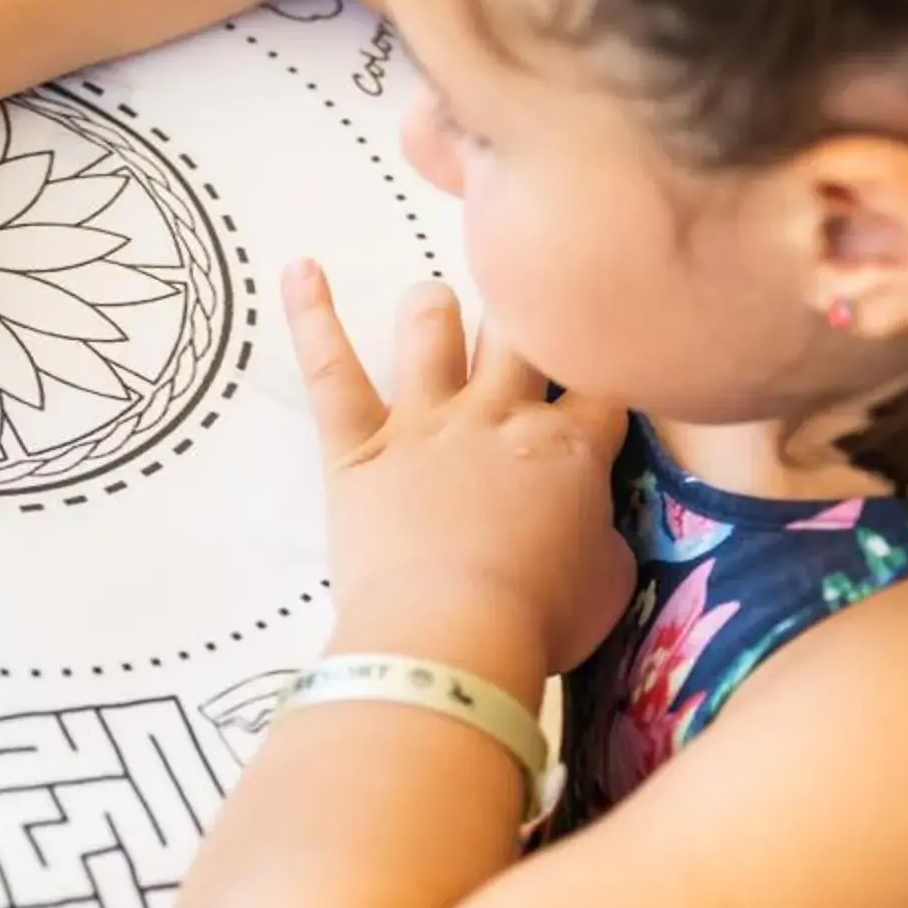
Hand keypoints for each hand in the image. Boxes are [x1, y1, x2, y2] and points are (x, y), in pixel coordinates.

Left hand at [285, 264, 632, 699]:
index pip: (602, 377)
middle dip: (526, 309)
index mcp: (571, 446)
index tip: (606, 354)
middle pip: (520, 329)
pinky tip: (298, 268)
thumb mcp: (608, 578)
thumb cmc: (538, 621)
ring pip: (432, 328)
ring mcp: (425, 422)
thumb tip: (591, 518)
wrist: (453, 638)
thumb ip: (602, 529)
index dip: (607, 360)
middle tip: (523, 302)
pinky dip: (310, 316)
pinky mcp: (359, 445)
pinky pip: (329, 369)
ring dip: (435, 310)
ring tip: (432, 305)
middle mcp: (500, 414)